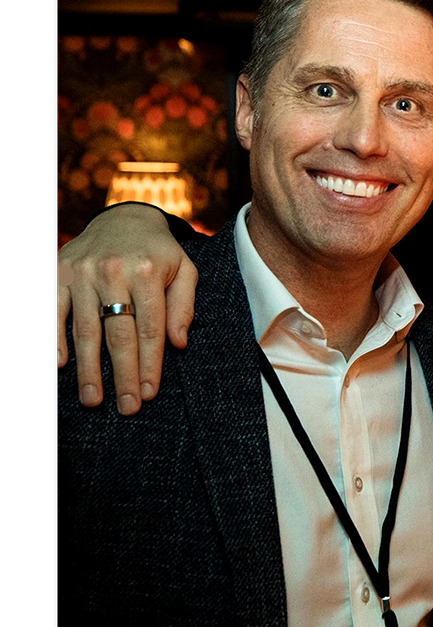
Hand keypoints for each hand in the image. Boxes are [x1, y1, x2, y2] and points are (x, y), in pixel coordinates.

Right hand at [57, 204, 198, 414]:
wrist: (124, 219)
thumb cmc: (159, 253)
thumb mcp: (184, 271)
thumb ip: (183, 306)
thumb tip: (178, 343)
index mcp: (147, 271)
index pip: (150, 328)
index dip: (150, 363)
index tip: (149, 393)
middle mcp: (113, 272)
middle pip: (118, 334)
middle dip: (123, 374)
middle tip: (127, 407)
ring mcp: (83, 273)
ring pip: (86, 329)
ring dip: (89, 368)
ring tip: (93, 399)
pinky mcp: (60, 274)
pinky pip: (55, 312)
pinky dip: (56, 339)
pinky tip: (61, 366)